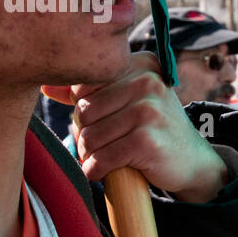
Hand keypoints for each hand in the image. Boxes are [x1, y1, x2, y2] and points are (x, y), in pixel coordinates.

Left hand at [41, 52, 227, 201]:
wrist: (192, 161)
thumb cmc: (151, 128)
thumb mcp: (126, 101)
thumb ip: (89, 91)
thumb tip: (46, 85)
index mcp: (139, 64)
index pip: (84, 84)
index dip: (84, 109)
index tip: (101, 122)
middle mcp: (146, 81)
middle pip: (84, 110)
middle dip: (85, 134)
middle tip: (99, 146)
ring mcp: (148, 109)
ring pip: (89, 136)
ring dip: (89, 155)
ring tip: (102, 158)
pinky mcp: (147, 139)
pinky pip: (102, 158)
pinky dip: (96, 170)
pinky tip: (103, 172)